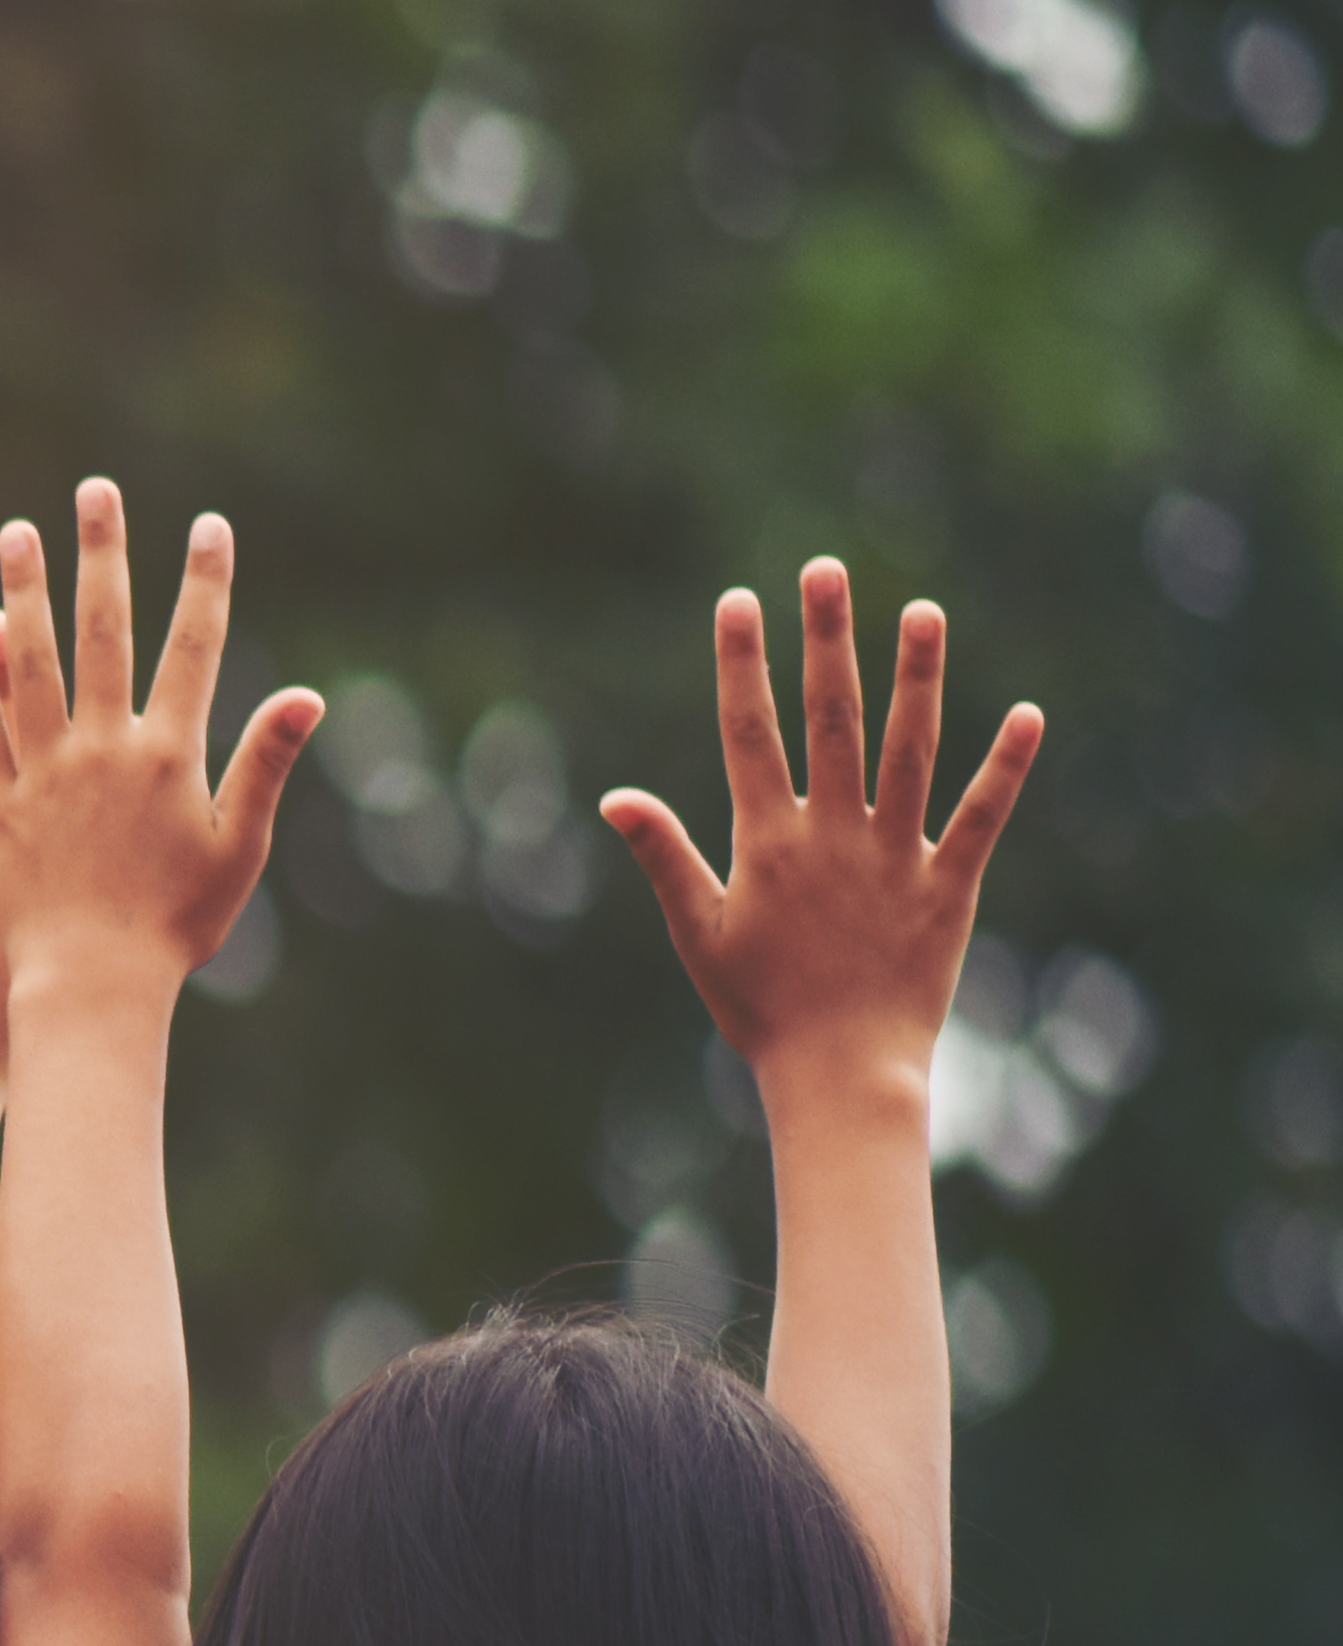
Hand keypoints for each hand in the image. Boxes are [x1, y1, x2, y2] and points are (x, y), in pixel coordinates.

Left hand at [0, 478, 323, 1001]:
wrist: (90, 989)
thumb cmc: (174, 928)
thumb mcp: (236, 851)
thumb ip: (263, 767)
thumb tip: (309, 695)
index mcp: (170, 756)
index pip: (193, 649)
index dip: (204, 584)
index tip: (208, 524)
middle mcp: (103, 750)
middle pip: (104, 633)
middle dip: (103, 556)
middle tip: (94, 491)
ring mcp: (43, 772)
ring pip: (31, 664)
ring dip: (26, 591)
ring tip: (14, 530)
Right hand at [609, 561, 1043, 1122]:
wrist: (840, 1073)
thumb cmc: (760, 1008)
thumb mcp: (699, 932)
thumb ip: (664, 856)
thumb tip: (617, 797)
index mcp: (767, 843)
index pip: (749, 734)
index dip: (743, 664)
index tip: (740, 601)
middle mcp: (833, 835)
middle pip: (830, 719)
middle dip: (827, 641)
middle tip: (827, 571)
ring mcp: (896, 857)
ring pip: (910, 750)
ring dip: (917, 677)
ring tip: (922, 611)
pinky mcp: (951, 887)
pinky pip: (983, 816)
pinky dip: (1006, 766)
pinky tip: (1028, 714)